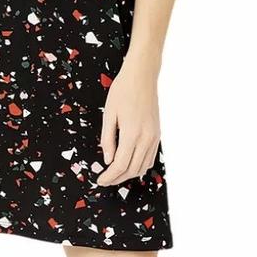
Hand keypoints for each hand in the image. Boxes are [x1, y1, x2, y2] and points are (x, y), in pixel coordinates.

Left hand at [96, 48, 161, 185]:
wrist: (142, 76)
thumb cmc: (122, 91)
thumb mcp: (109, 114)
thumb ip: (108, 139)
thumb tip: (108, 160)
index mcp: (132, 133)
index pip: (120, 165)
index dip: (109, 176)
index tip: (100, 180)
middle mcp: (146, 138)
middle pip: (132, 169)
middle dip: (117, 178)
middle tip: (105, 180)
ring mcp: (154, 137)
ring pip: (143, 166)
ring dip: (129, 174)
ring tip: (115, 175)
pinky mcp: (157, 134)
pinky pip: (150, 157)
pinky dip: (139, 166)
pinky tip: (129, 164)